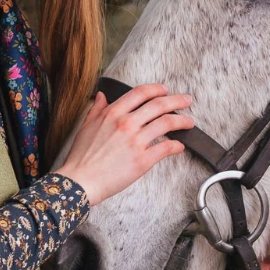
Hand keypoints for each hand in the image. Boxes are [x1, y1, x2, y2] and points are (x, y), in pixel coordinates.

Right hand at [59, 84, 193, 206]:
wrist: (80, 180)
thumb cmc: (81, 157)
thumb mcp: (86, 126)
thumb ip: (97, 109)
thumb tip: (101, 96)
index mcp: (113, 113)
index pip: (141, 93)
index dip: (157, 89)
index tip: (165, 90)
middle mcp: (127, 123)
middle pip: (159, 105)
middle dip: (177, 100)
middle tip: (187, 100)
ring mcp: (136, 141)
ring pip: (167, 123)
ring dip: (182, 121)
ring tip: (189, 122)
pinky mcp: (143, 160)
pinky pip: (166, 148)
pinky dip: (177, 145)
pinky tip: (179, 146)